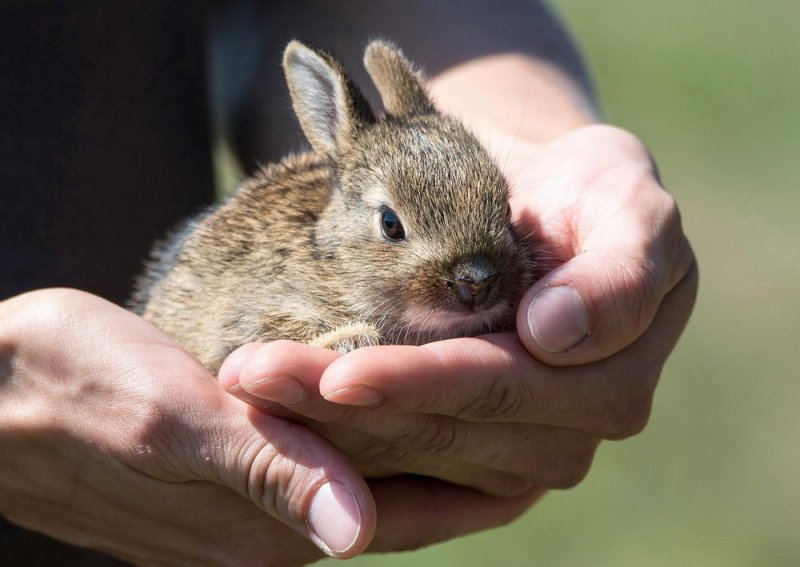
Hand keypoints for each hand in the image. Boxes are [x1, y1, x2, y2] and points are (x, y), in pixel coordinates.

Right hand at [0, 289, 536, 563]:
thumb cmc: (67, 390)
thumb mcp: (165, 420)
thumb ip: (265, 472)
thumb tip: (354, 532)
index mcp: (263, 521)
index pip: (403, 512)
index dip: (477, 480)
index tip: (548, 448)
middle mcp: (267, 530)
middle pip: (397, 502)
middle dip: (471, 465)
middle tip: (546, 422)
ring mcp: (245, 508)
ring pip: (368, 483)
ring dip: (428, 449)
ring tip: (494, 410)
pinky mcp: (226, 481)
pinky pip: (327, 465)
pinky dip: (376, 438)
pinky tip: (397, 410)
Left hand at [219, 125, 696, 497]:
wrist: (561, 217)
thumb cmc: (596, 202)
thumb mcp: (632, 213)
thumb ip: (618, 274)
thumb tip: (553, 333)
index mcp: (613, 381)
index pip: (498, 385)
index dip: (418, 382)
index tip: (337, 375)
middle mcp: (571, 435)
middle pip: (441, 428)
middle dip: (341, 406)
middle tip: (250, 376)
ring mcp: (526, 456)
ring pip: (410, 453)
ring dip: (323, 429)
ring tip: (246, 388)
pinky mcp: (484, 464)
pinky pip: (405, 471)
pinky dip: (339, 454)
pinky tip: (277, 430)